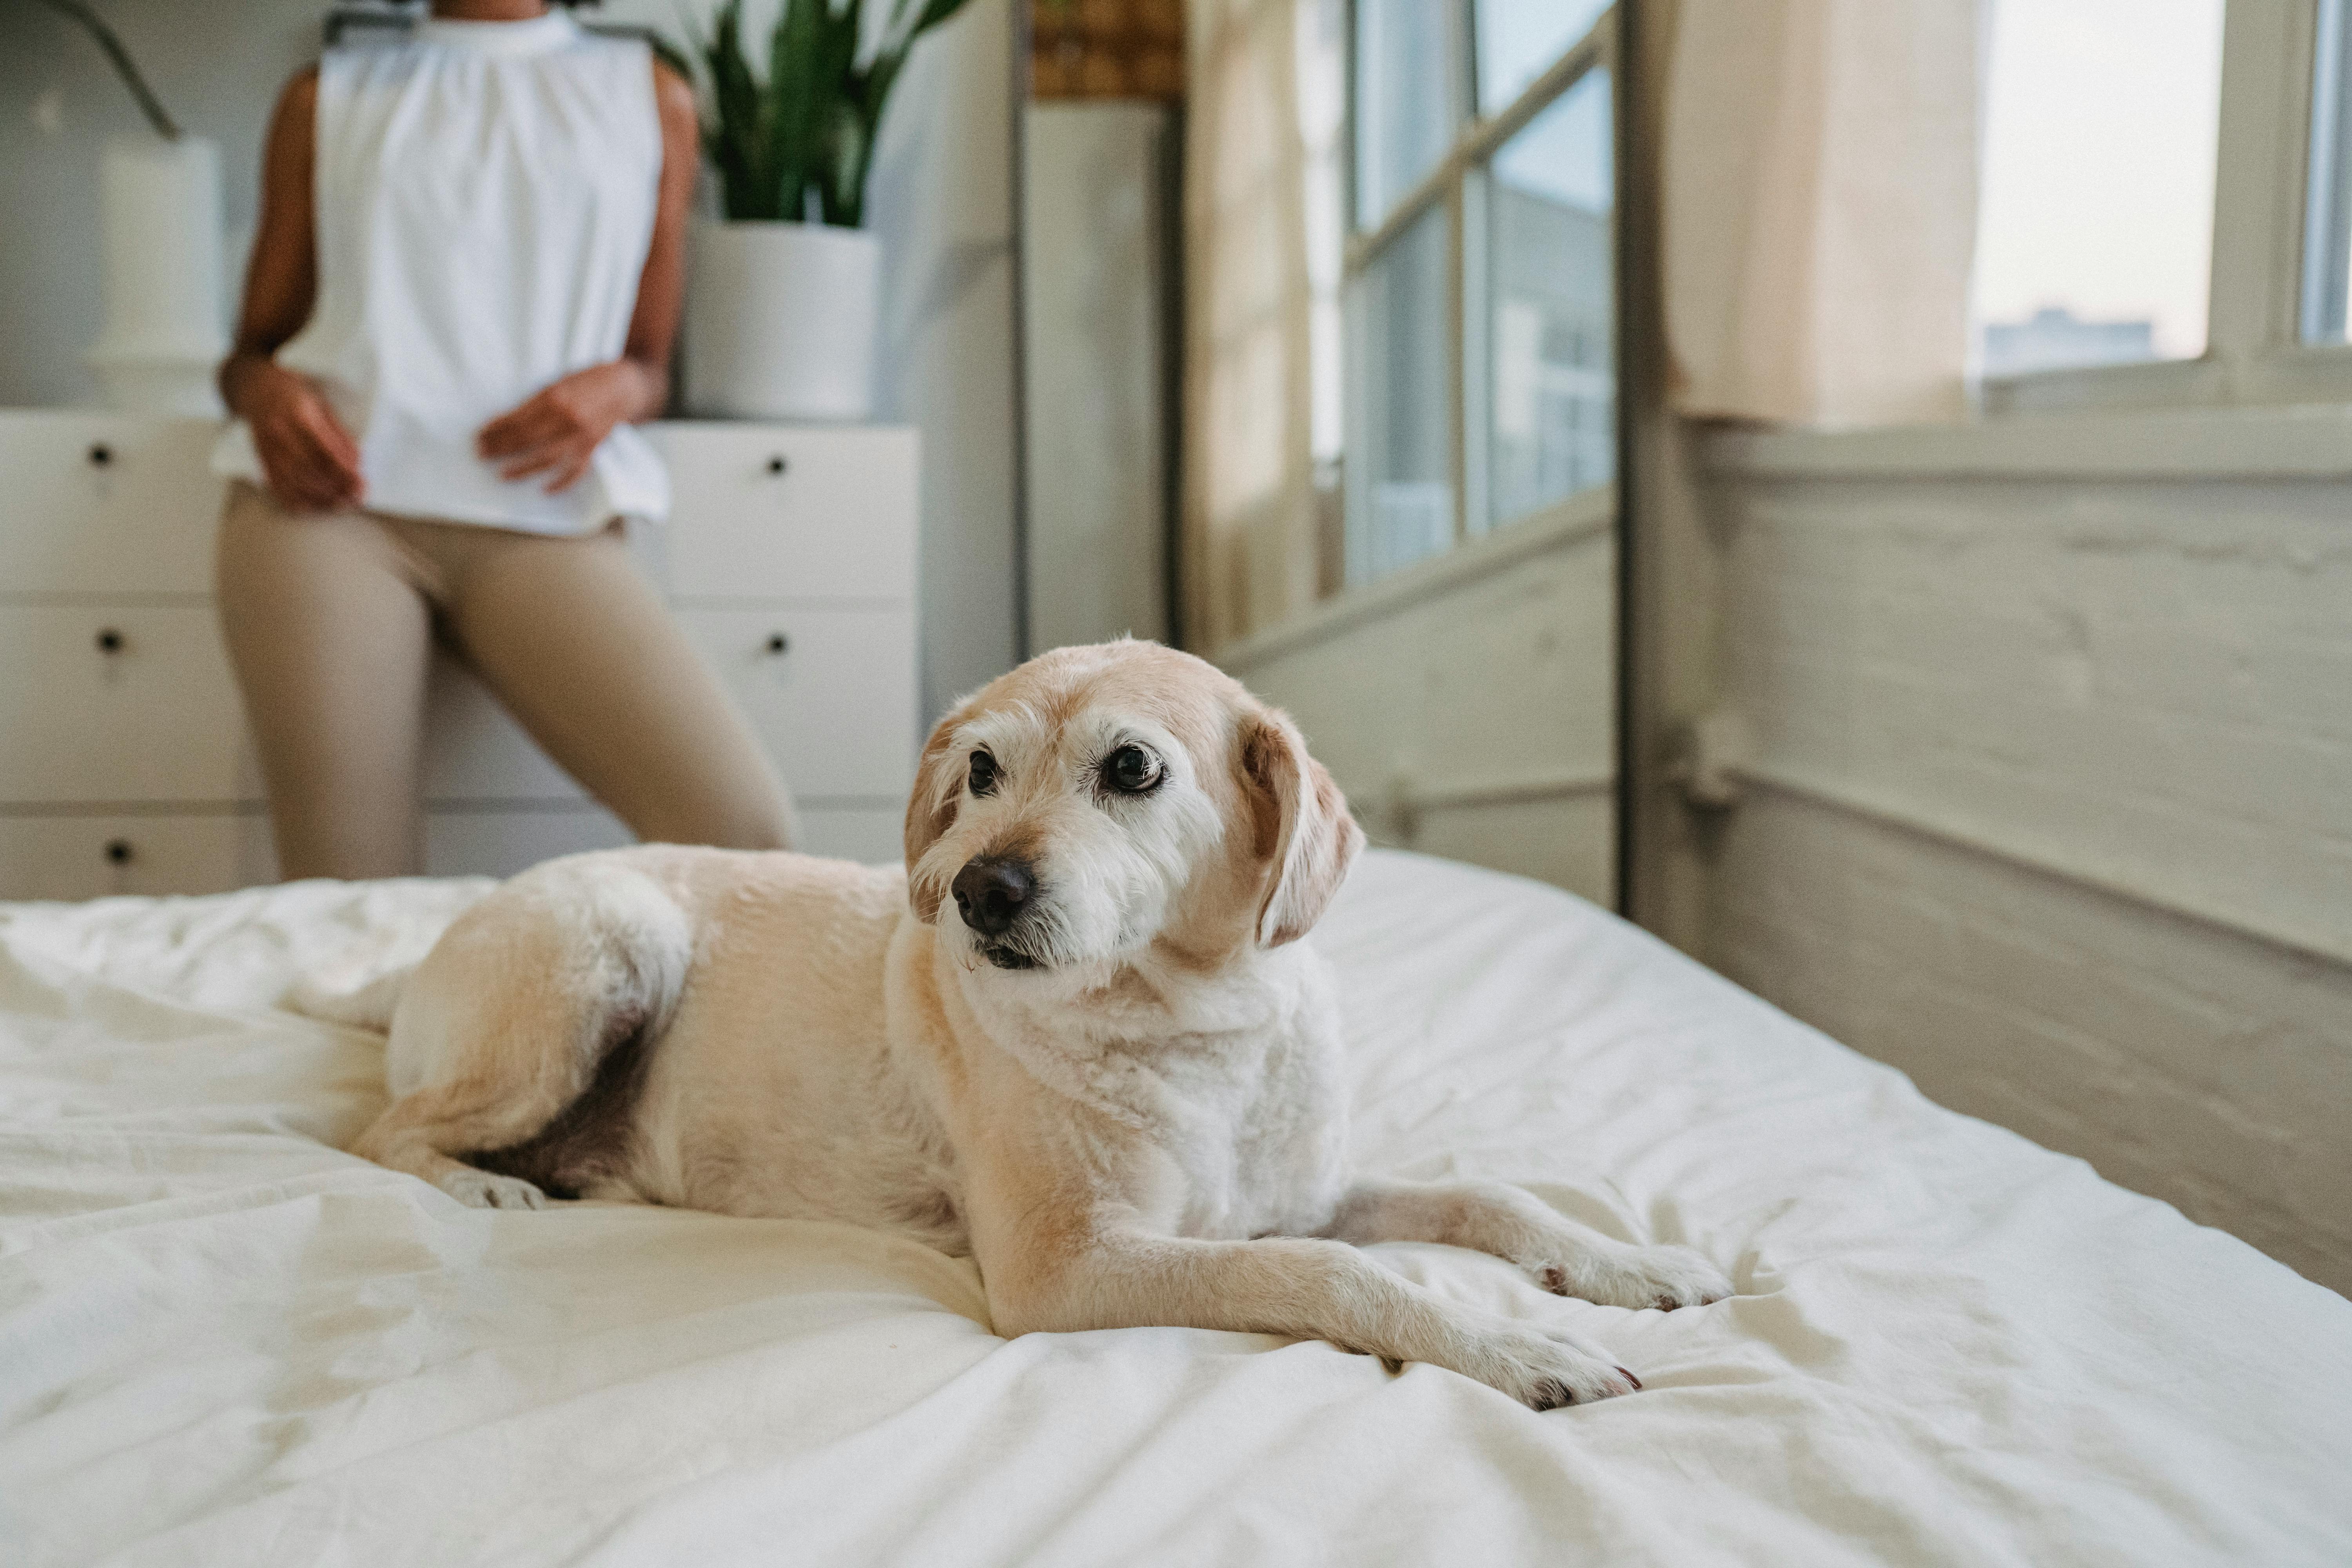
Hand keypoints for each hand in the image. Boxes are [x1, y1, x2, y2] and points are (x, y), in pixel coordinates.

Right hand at [237, 361, 362, 512]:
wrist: (256, 388)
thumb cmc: (296, 396)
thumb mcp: (322, 406)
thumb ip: (339, 435)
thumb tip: (356, 464)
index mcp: (297, 415)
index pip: (323, 450)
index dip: (343, 471)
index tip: (361, 483)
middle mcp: (278, 432)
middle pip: (308, 469)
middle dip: (335, 488)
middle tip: (356, 498)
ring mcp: (266, 448)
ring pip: (293, 481)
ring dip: (320, 498)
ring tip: (342, 504)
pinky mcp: (260, 459)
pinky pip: (276, 486)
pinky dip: (296, 501)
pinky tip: (314, 507)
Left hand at [477, 361, 660, 493]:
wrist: (624, 386)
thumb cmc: (587, 380)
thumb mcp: (557, 382)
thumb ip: (535, 401)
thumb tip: (506, 419)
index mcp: (555, 396)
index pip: (517, 418)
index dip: (496, 429)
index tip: (479, 435)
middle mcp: (567, 418)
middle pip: (526, 438)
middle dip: (501, 446)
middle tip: (481, 453)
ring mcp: (581, 435)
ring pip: (546, 457)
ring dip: (522, 468)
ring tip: (503, 474)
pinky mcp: (593, 447)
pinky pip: (575, 470)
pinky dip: (561, 482)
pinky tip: (544, 490)